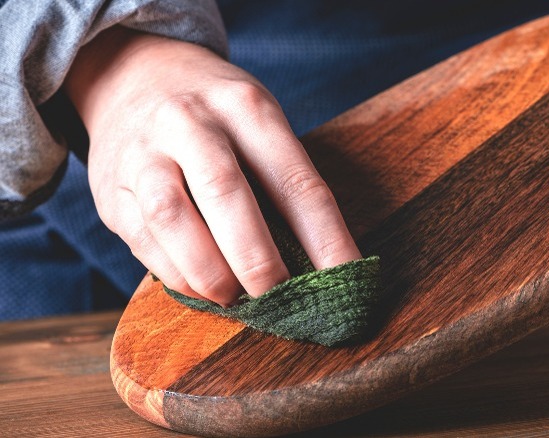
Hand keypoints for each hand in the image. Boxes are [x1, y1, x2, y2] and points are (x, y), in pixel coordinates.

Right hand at [65, 27, 360, 305]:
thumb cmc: (215, 111)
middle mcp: (190, 122)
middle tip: (281, 297)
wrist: (132, 75)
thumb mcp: (256, 118)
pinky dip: (177, 273)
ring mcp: (144, 152)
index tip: (346, 282)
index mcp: (246, 107)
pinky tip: (201, 287)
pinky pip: (143, 239)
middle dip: (257, 258)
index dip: (325, 238)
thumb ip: (280, 179)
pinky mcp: (110, 188)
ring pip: (172, 217)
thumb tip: (316, 262)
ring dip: (210, 271)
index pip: (295, 180)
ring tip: (235, 298)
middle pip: (227, 193)